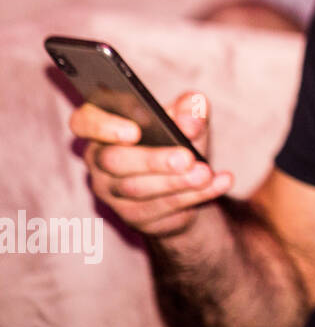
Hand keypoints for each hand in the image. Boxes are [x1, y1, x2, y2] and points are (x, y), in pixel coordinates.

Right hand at [70, 90, 232, 238]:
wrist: (190, 181)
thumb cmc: (179, 140)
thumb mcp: (188, 120)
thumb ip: (190, 110)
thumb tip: (191, 116)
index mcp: (106, 126)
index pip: (83, 121)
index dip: (102, 126)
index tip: (133, 131)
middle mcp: (100, 160)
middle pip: (114, 160)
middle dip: (152, 160)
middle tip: (186, 158)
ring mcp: (112, 191)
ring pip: (137, 188)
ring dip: (176, 182)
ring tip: (206, 173)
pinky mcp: (132, 216)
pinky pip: (160, 208)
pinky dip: (195, 195)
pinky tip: (218, 183)